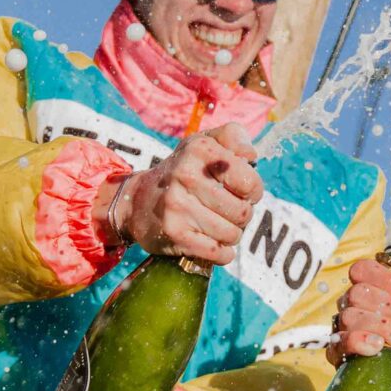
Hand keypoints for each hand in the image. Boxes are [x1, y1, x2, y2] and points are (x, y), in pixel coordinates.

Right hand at [99, 123, 261, 267]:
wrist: (138, 200)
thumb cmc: (183, 171)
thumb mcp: (204, 144)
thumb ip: (232, 137)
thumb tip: (250, 155)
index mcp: (199, 151)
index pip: (250, 182)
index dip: (252, 190)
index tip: (240, 191)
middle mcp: (187, 176)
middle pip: (243, 213)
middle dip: (241, 215)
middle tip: (226, 210)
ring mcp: (178, 207)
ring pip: (232, 235)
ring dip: (230, 234)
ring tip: (216, 224)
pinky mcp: (175, 234)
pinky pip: (218, 253)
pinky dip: (221, 253)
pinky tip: (211, 242)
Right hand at [331, 235, 390, 390]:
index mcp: (376, 282)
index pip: (361, 269)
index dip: (384, 279)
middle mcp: (359, 303)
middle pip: (355, 294)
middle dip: (390, 306)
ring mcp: (352, 329)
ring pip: (349, 318)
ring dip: (383, 326)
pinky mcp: (350, 355)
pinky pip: (338, 345)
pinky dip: (358, 342)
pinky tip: (378, 346)